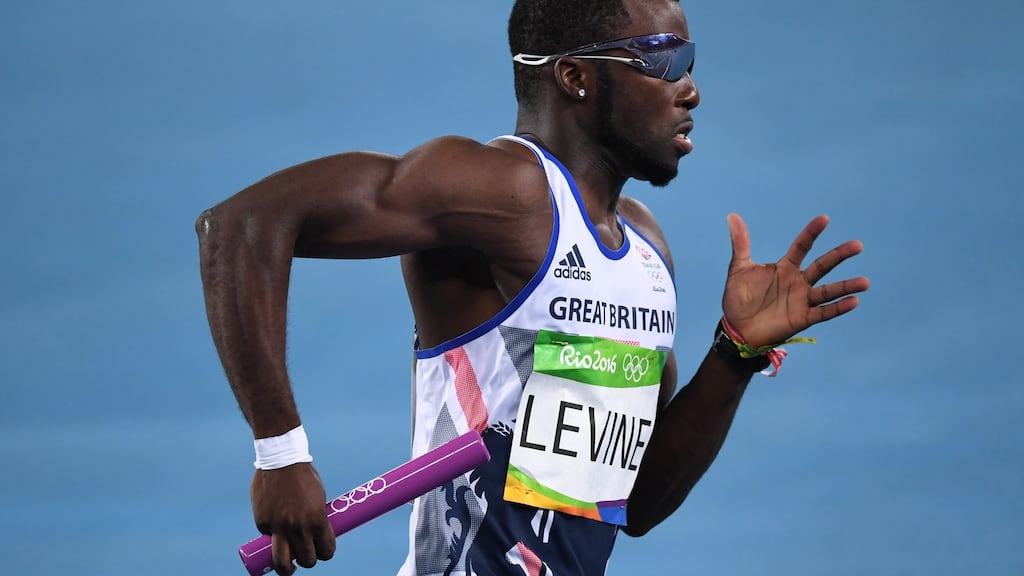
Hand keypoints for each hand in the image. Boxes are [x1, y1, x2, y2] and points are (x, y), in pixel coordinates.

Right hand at [251, 463, 335, 574]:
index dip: (326, 554)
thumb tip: (314, 533)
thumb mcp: (318, 497)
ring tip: (288, 569)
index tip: (323, 553)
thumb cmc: (304, 477)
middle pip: (307, 560)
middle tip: (306, 558)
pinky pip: (268, 538)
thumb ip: (315, 516)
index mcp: (317, 520)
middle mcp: (299, 527)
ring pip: (283, 561)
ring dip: (287, 569)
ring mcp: (280, 527)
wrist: (282, 460)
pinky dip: (272, 537)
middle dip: (308, 561)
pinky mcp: (264, 523)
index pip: (326, 549)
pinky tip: (274, 529)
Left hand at [721, 213, 869, 347]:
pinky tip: (854, 301)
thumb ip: (741, 243)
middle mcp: (798, 281)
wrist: (736, 329)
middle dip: (839, 255)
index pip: (802, 246)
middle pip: (822, 265)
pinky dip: (838, 308)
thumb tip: (732, 216)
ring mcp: (802, 300)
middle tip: (858, 245)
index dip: (812, 233)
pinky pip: (823, 313)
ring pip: (828, 291)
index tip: (824, 219)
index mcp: (784, 267)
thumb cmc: (738, 299)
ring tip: (865, 282)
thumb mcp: (738, 269)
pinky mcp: (802, 318)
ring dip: (846, 287)